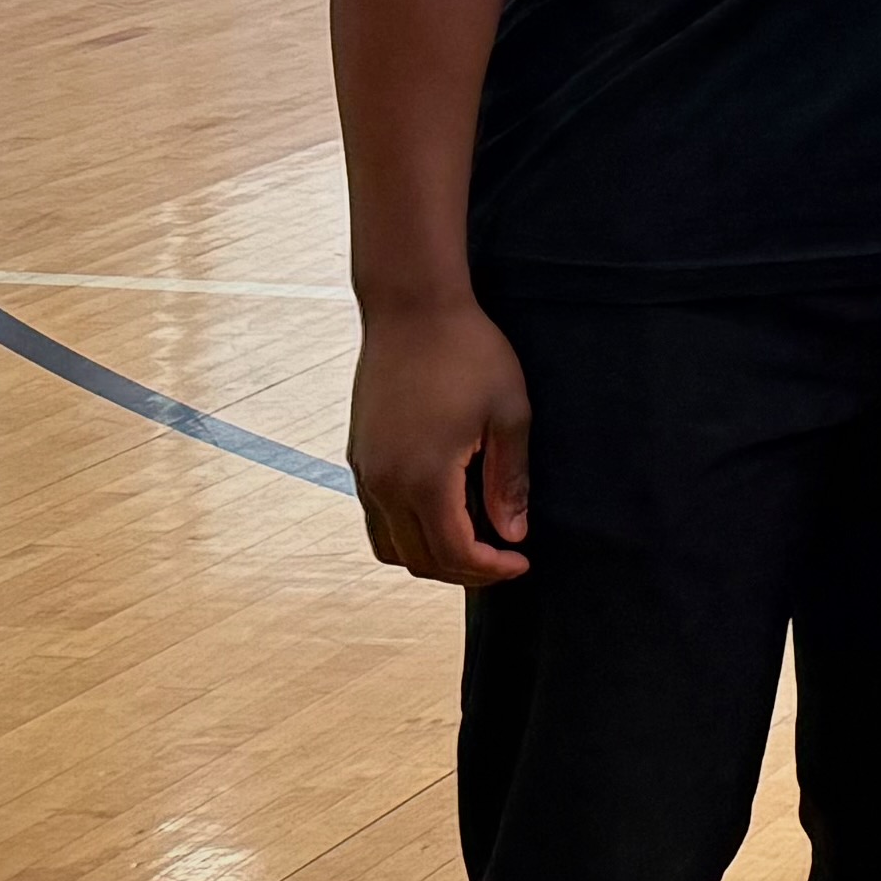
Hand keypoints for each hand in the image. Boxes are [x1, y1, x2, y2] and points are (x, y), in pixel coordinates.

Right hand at [349, 294, 532, 584]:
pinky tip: (445, 515)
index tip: (522, 563)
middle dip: (464, 571)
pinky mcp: (358, 457)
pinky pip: (377, 518)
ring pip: (390, 546)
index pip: (454, 553)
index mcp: (423, 478)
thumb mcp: (509, 414)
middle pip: (419, 560)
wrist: (412, 309)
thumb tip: (512, 535)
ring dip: (432, 557)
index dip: (491, 570)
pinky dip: (409, 533)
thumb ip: (509, 481)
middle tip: (504, 560)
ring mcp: (364, 472)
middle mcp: (383, 484)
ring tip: (476, 544)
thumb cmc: (469, 354)